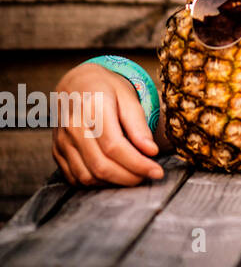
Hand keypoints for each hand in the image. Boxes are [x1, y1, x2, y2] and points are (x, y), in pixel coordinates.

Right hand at [51, 63, 165, 186]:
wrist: (75, 84)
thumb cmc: (107, 89)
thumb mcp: (128, 97)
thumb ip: (138, 124)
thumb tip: (151, 151)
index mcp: (92, 108)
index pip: (114, 146)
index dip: (137, 163)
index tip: (157, 171)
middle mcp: (73, 127)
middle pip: (101, 165)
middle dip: (129, 177)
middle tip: (150, 176)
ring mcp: (62, 141)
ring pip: (87, 176)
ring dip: (114, 182)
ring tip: (135, 176)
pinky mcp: (57, 152)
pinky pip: (75, 177)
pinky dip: (97, 183)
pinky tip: (115, 176)